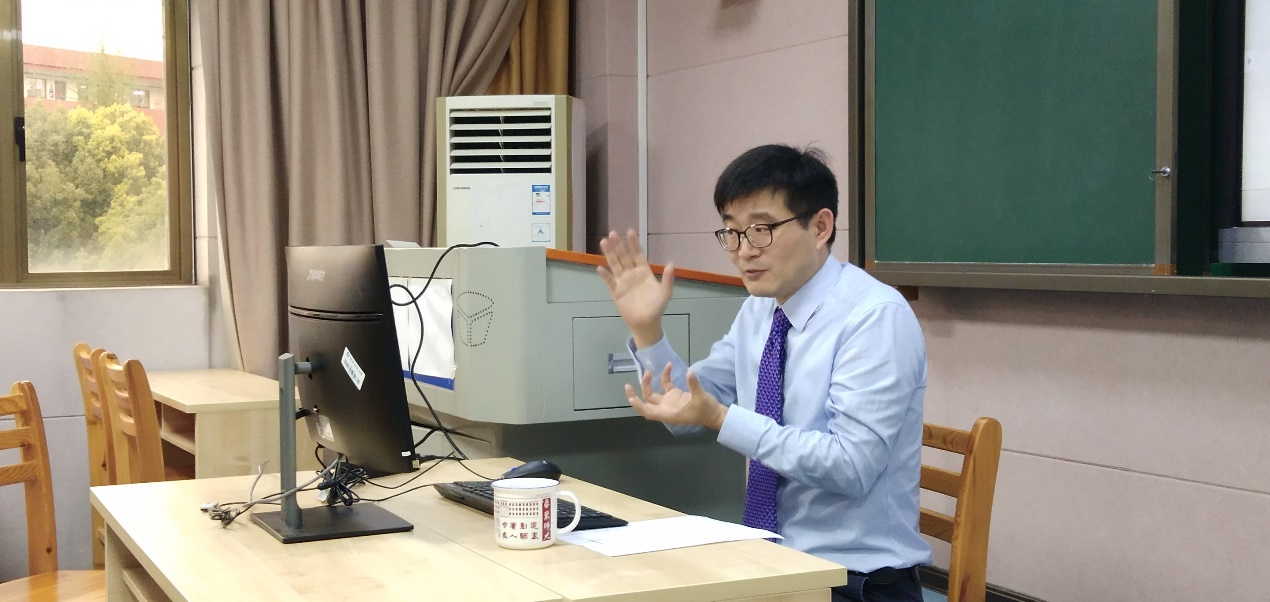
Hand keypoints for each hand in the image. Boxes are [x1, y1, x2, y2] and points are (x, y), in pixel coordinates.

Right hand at [597, 229, 674, 347]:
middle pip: (624, 256)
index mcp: (644, 271)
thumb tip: (672, 264)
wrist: (647, 323)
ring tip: (604, 242)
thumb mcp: (665, 293)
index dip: (633, 243)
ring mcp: (623, 282)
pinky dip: (605, 275)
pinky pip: (609, 282)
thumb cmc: (657, 307)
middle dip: (618, 245)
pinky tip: (600, 268)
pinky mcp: (616, 292)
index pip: (638, 254)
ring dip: (609, 254)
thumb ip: (668, 279)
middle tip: (613, 233)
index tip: (630, 231)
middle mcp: (632, 273)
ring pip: (615, 265)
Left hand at [625, 363, 727, 429]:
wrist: (715, 414)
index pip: (648, 411)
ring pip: (654, 394)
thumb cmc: (706, 411)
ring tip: (649, 371)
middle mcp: (666, 408)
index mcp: (668, 413)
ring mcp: (670, 402)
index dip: (639, 405)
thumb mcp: (700, 398)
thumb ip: (693, 385)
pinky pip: (666, 386)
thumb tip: (689, 373)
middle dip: (640, 391)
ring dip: (649, 383)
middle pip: (647, 401)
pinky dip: (666, 377)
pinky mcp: (676, 396)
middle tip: (635, 380)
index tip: (631, 397)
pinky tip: (669, 366)